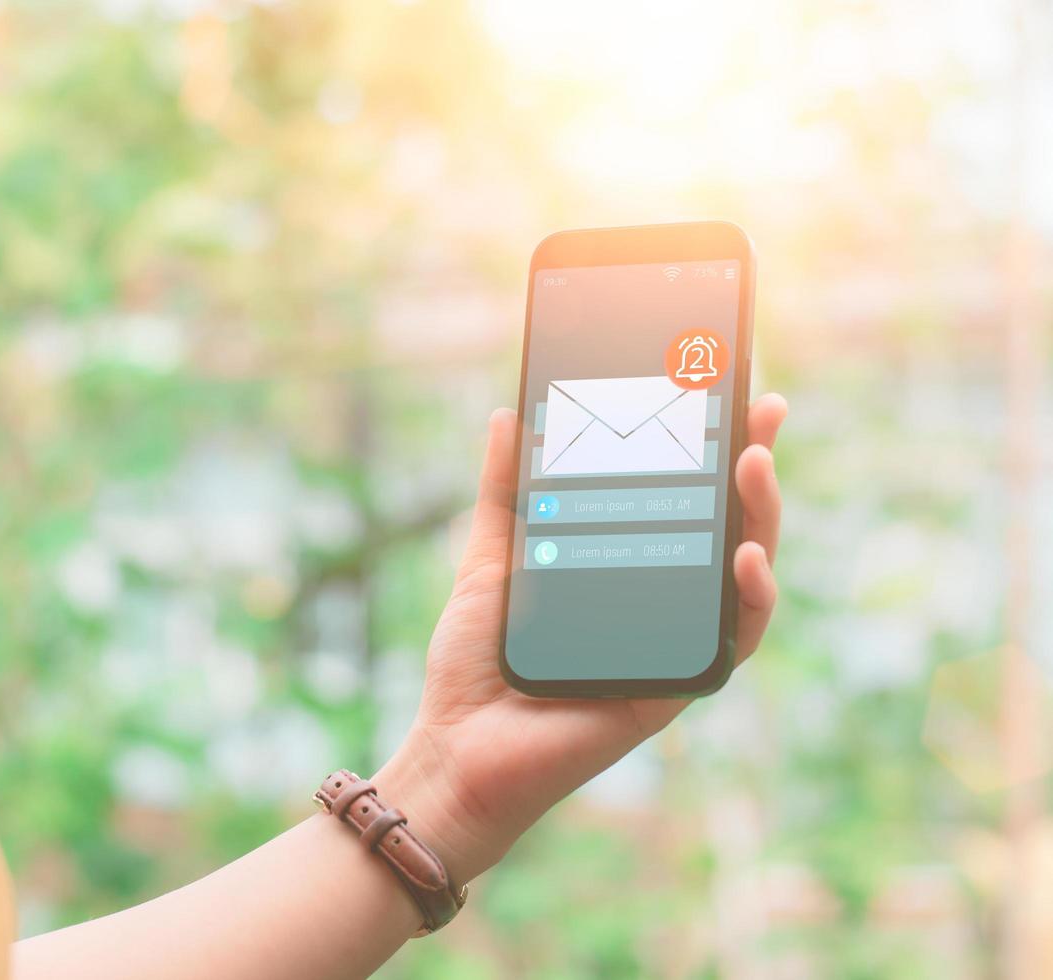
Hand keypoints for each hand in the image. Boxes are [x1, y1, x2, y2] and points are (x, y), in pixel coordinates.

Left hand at [375, 395, 786, 883]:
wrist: (455, 749)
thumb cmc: (474, 663)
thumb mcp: (488, 561)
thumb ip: (503, 494)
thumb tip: (505, 416)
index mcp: (620, 568)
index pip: (678, 499)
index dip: (708, 448)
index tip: (724, 389)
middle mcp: (656, 604)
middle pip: (724, 528)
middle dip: (753, 465)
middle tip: (762, 410)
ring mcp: (671, 644)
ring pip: (744, 577)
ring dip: (762, 519)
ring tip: (756, 463)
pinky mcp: (676, 688)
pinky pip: (732, 641)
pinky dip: (749, 600)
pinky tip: (745, 558)